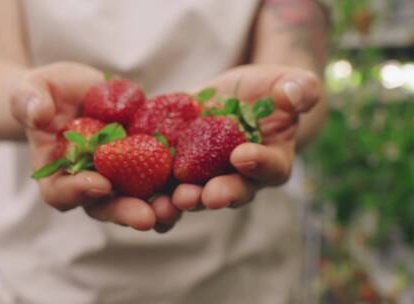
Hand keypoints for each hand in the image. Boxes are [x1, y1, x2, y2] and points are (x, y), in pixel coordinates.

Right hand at [9, 62, 180, 230]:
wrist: (77, 90)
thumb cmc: (47, 93)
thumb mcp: (33, 89)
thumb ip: (30, 101)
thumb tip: (39, 115)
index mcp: (56, 174)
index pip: (60, 193)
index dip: (78, 192)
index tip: (100, 183)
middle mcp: (88, 183)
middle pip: (104, 207)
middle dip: (125, 212)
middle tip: (147, 217)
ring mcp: (118, 177)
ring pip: (136, 201)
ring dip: (157, 208)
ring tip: (176, 207)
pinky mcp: (143, 165)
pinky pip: (160, 180)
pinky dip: (175, 185)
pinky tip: (194, 184)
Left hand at [171, 65, 321, 209]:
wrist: (241, 94)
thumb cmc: (272, 90)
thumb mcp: (291, 83)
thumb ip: (300, 89)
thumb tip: (292, 96)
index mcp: (274, 160)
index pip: (270, 167)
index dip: (258, 164)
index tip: (242, 156)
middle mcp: (242, 176)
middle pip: (232, 191)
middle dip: (218, 194)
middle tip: (205, 196)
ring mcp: (210, 174)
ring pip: (198, 195)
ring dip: (184, 201)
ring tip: (171, 202)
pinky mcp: (182, 165)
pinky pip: (170, 182)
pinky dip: (156, 190)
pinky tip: (142, 193)